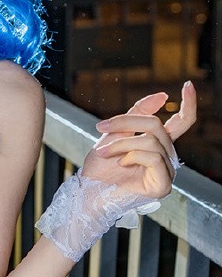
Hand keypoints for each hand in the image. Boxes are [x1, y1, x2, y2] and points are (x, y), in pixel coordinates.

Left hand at [81, 81, 196, 199]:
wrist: (88, 191)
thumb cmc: (100, 167)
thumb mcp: (115, 133)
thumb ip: (137, 114)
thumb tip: (162, 96)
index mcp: (158, 145)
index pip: (181, 122)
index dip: (188, 104)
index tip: (188, 85)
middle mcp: (166, 157)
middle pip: (156, 125)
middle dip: (125, 123)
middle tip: (101, 127)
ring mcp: (166, 172)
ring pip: (151, 141)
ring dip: (122, 143)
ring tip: (104, 152)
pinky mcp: (162, 186)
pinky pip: (154, 158)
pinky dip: (133, 156)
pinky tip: (121, 164)